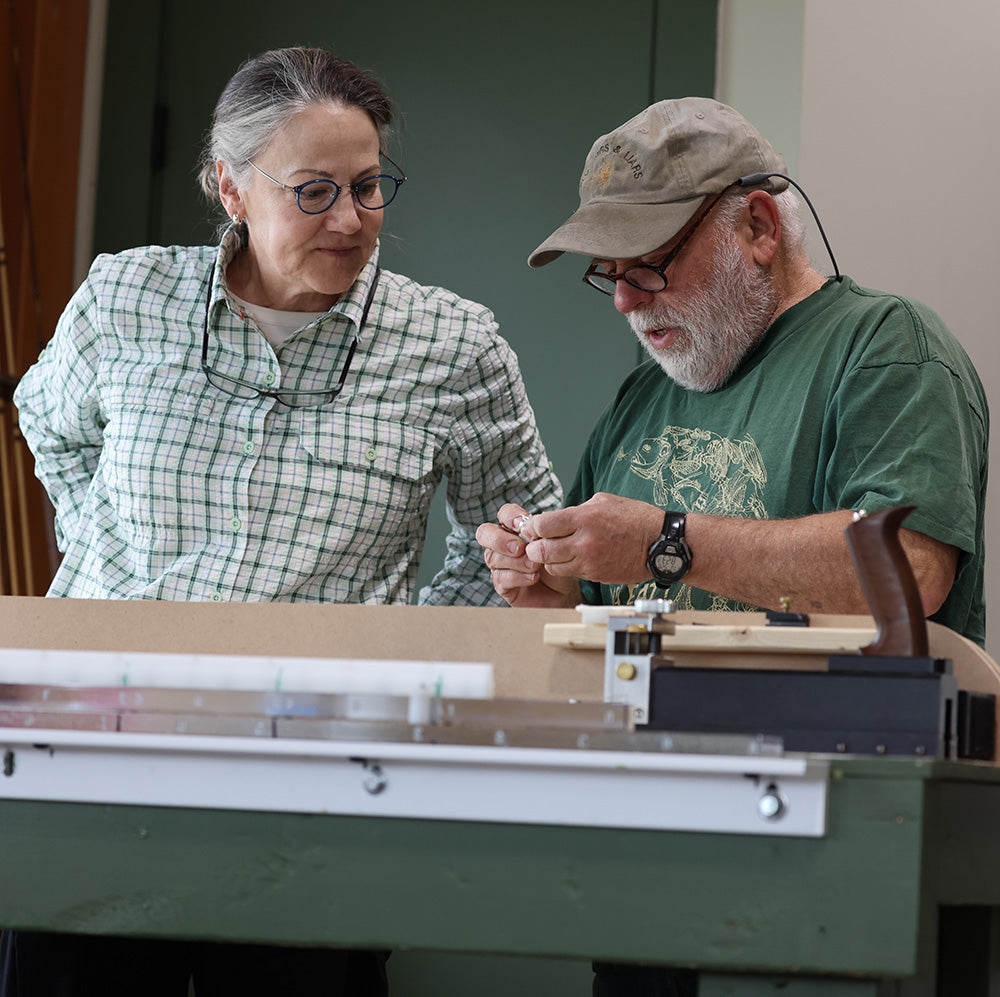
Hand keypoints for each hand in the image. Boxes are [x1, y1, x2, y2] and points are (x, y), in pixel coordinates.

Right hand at [475, 503, 579, 607]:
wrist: (565, 590)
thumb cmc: (559, 563)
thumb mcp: (556, 544)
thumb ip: (543, 533)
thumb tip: (533, 524)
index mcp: (515, 529)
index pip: (504, 514)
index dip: (510, 516)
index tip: (523, 526)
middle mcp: (502, 545)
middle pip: (484, 533)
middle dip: (500, 540)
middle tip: (520, 548)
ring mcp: (500, 565)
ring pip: (492, 557)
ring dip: (516, 561)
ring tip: (536, 566)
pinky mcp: (502, 585)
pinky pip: (500, 578)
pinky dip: (518, 577)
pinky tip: (533, 578)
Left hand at [522, 493, 663, 583]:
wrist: (660, 544)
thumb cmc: (635, 518)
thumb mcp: (604, 501)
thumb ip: (577, 510)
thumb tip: (555, 518)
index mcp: (584, 518)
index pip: (542, 525)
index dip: (534, 527)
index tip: (536, 527)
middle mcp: (584, 542)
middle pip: (540, 551)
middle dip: (536, 547)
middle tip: (539, 543)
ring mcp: (589, 562)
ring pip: (551, 567)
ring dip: (549, 560)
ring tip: (557, 551)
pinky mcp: (595, 575)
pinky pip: (570, 573)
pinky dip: (566, 567)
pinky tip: (574, 558)